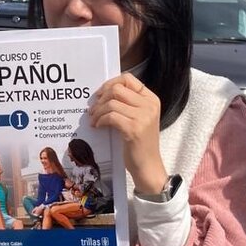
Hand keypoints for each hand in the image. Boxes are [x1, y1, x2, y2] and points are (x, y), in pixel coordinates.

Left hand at [91, 73, 166, 193]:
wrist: (148, 166)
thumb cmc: (140, 143)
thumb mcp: (140, 118)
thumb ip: (128, 104)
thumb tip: (104, 93)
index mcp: (151, 99)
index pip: (128, 79)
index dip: (110, 83)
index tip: (100, 94)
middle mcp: (149, 105)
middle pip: (117, 89)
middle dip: (101, 98)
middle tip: (93, 109)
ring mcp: (143, 117)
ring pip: (111, 103)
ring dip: (98, 111)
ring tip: (94, 120)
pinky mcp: (134, 129)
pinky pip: (110, 116)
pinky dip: (100, 120)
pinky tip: (98, 126)